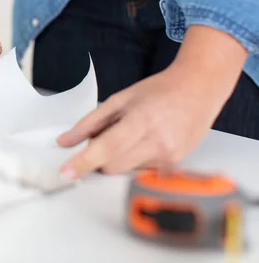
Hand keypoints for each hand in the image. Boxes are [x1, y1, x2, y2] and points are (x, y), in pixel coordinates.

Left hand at [56, 25, 247, 180]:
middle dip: (101, 157)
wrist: (199, 89)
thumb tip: (64, 141)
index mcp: (141, 120)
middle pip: (112, 166)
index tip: (66, 173)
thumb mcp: (119, 99)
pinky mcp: (175, 166)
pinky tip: (148, 141)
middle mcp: (158, 142)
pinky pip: (141, 171)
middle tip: (109, 135)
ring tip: (135, 134)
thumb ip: (89, 123)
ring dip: (120, 158)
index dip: (84, 162)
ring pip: (126, 170)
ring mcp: (169, 157)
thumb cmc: (159, 91)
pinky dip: (136, 159)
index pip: (107, 148)